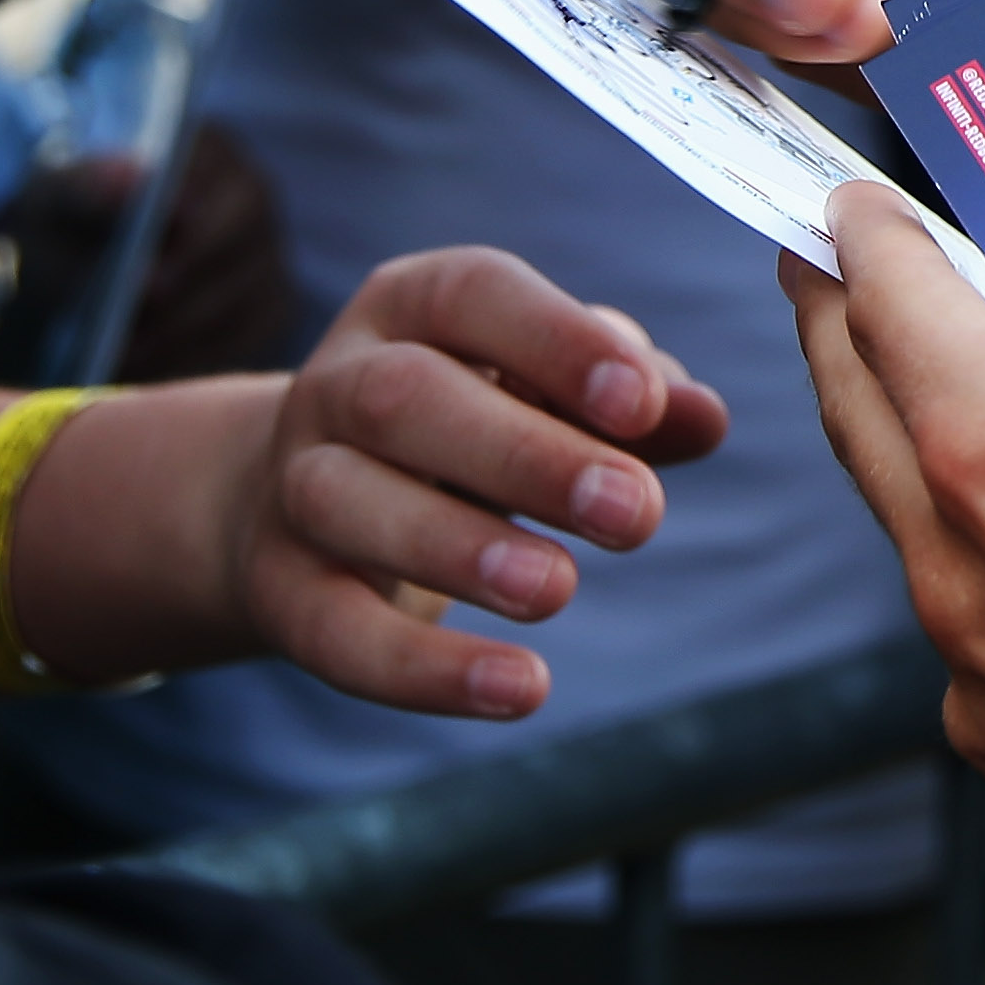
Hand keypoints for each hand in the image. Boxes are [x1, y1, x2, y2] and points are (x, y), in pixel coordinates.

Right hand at [212, 248, 729, 719]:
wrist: (295, 496)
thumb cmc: (473, 420)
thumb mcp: (548, 388)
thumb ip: (632, 395)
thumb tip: (705, 416)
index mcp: (414, 305)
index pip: (475, 295)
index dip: (557, 342)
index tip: (644, 405)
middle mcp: (338, 383)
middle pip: (406, 401)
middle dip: (524, 456)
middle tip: (634, 513)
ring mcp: (295, 484)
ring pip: (349, 504)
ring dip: (459, 550)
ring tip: (559, 591)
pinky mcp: (279, 589)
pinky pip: (333, 630)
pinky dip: (424, 671)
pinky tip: (521, 689)